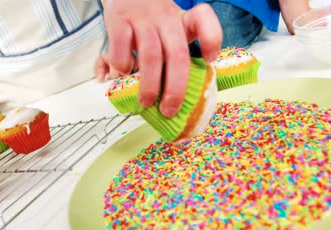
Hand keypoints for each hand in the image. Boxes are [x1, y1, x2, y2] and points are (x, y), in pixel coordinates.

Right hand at [103, 1, 221, 116]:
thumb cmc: (153, 21)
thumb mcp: (174, 28)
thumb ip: (180, 53)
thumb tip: (177, 95)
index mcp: (183, 20)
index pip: (203, 19)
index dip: (211, 39)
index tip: (209, 60)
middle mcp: (166, 19)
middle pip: (177, 54)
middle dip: (175, 88)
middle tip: (169, 110)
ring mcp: (142, 19)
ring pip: (151, 55)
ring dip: (149, 84)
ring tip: (146, 103)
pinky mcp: (119, 19)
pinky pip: (121, 45)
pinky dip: (122, 64)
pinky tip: (122, 74)